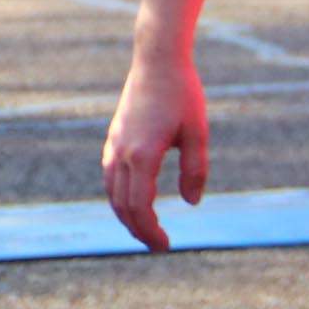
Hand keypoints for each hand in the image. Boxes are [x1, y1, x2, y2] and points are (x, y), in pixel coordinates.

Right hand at [101, 48, 206, 251]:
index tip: (165, 246)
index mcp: (142, 156)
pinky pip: (110, 176)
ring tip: (143, 228)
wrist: (156, 61)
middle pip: (122, 205)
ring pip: (111, 191)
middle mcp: (121, 153)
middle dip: (138, 229)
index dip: (151, 231)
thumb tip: (191, 202)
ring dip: (125, 215)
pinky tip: (131, 199)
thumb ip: (195, 170)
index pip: (140, 207)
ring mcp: (114, 144)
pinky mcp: (114, 137)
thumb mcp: (198, 133)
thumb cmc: (183, 94)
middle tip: (157, 245)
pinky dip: (118, 196)